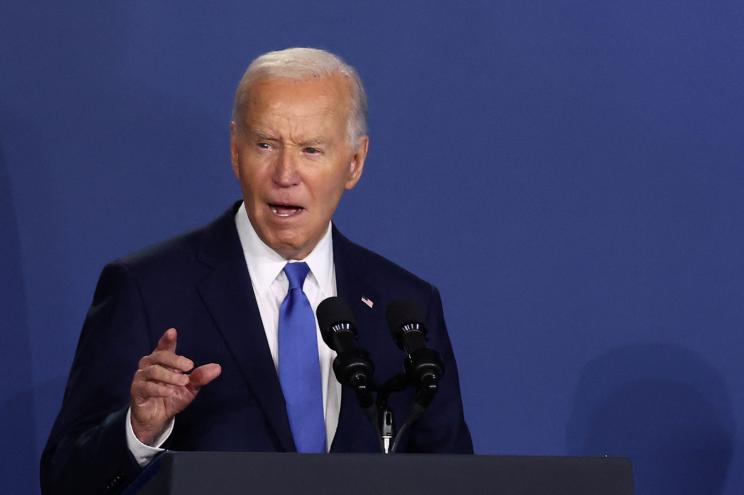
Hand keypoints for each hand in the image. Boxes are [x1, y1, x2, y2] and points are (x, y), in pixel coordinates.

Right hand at [130, 328, 220, 444]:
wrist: (157, 419)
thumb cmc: (172, 398)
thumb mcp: (190, 388)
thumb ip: (200, 377)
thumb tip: (217, 368)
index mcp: (163, 362)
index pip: (164, 347)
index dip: (167, 339)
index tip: (172, 332)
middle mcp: (150, 366)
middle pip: (159, 356)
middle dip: (175, 360)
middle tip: (190, 366)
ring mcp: (141, 378)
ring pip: (153, 371)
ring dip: (169, 376)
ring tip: (183, 382)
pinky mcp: (136, 391)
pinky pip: (146, 387)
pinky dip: (159, 389)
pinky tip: (169, 392)